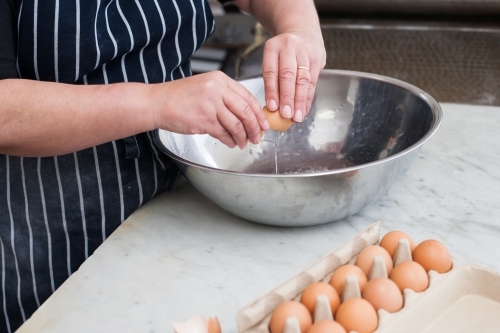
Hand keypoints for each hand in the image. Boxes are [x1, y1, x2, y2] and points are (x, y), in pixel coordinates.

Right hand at [150, 71, 268, 148]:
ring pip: (237, 125)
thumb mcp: (205, 86)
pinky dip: (230, 141)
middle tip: (258, 137)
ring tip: (244, 143)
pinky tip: (231, 143)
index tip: (263, 123)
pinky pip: (224, 134)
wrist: (157, 102)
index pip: (248, 96)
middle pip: (246, 111)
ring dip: (243, 137)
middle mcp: (217, 90)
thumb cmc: (179, 97)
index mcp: (220, 80)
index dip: (259, 113)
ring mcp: (211, 105)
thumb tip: (245, 113)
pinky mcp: (204, 120)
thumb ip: (224, 96)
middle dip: (255, 127)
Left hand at [262, 28, 325, 121]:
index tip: (272, 107)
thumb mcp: (272, 59)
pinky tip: (304, 110)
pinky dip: (308, 98)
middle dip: (288, 97)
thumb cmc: (283, 52)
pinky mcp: (317, 59)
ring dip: (300, 101)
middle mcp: (289, 47)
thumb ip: (271, 79)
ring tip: (297, 116)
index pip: (271, 71)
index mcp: (273, 47)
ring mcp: (305, 52)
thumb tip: (272, 107)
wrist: (303, 32)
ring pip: (303, 79)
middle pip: (288, 75)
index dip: (272, 91)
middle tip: (286, 114)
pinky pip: (312, 82)